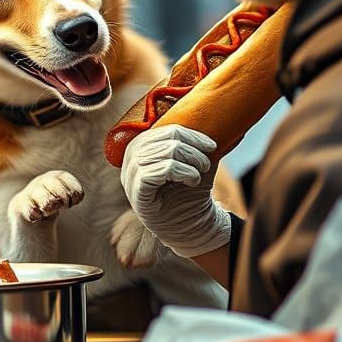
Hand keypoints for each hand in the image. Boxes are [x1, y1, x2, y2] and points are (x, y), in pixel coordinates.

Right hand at [121, 124, 231, 258]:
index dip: (190, 134)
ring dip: (191, 161)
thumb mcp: (191, 161)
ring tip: (201, 173)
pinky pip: (160, 170)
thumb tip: (209, 115)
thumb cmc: (188, 191)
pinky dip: (183, 172)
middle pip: (165, 139)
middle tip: (207, 163)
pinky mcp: (137, 194)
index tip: (212, 146)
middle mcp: (130, 160)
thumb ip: (190, 141)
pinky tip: (193, 180)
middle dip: (193, 149)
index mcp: (140, 147)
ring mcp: (130, 178)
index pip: (164, 130)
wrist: (188, 226)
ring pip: (165, 153)